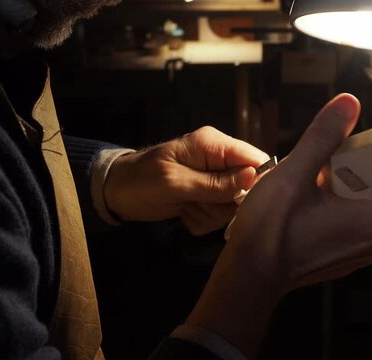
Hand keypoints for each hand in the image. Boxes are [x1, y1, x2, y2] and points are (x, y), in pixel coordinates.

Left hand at [103, 126, 268, 234]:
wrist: (116, 192)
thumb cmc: (140, 180)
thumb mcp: (176, 183)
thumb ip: (214, 183)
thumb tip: (253, 176)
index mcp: (212, 144)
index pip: (254, 157)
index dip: (256, 181)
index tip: (237, 200)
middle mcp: (217, 160)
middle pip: (246, 187)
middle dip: (223, 203)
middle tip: (196, 202)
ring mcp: (212, 179)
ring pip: (232, 205)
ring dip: (209, 213)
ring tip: (185, 206)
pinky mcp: (206, 197)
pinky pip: (218, 215)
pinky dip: (201, 219)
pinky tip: (183, 212)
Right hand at [229, 93, 371, 290]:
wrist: (248, 274)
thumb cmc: (269, 231)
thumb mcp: (294, 174)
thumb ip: (324, 136)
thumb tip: (349, 103)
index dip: (364, 151)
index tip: (338, 147)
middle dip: (344, 169)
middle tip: (315, 169)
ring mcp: (361, 251)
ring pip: (356, 201)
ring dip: (334, 187)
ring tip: (306, 188)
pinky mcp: (344, 255)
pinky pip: (346, 219)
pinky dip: (330, 206)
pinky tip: (304, 206)